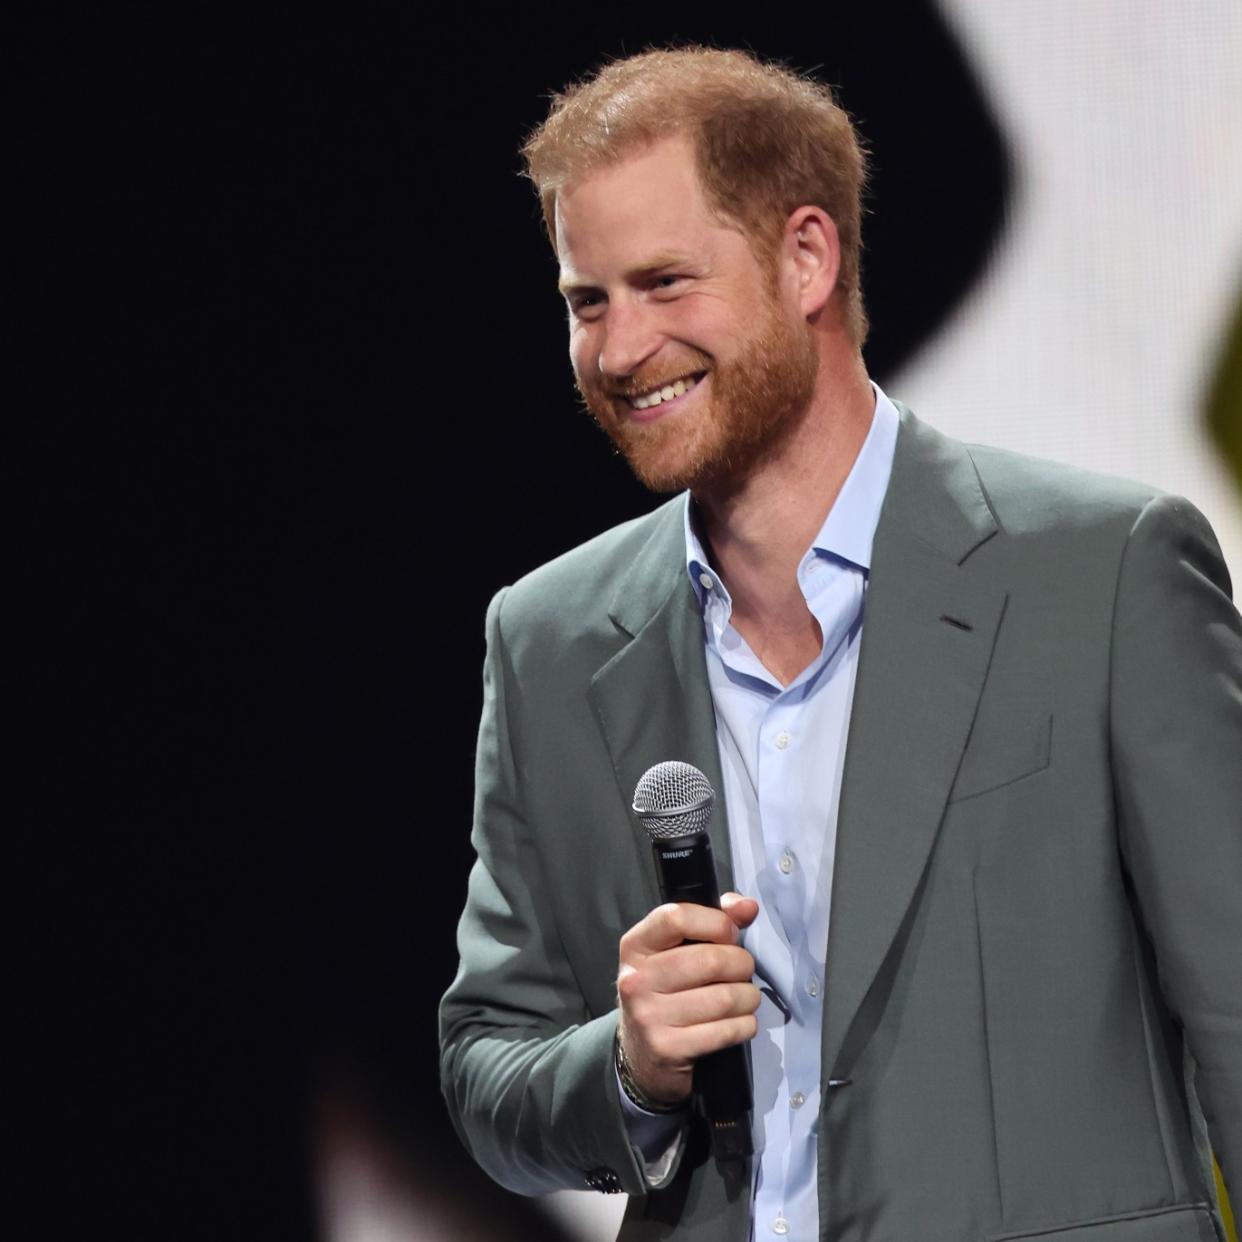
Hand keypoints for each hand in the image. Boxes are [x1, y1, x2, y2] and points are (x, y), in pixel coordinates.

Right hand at [616, 892, 760, 1106]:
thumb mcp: (676, 950)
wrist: (641, 1052)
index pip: (677, 917)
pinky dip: (745, 1025)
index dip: (716, 922)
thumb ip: (712, 919)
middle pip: (709, 960)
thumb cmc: (666, 990)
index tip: (730, 934)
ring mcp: (649, 1017)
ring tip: (744, 997)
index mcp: (636, 946)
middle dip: (741, 964)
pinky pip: (726, 1031)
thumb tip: (748, 907)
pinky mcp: (667, 1048)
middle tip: (742, 971)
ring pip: (724, 998)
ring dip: (748, 997)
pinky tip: (739, 1022)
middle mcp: (636, 980)